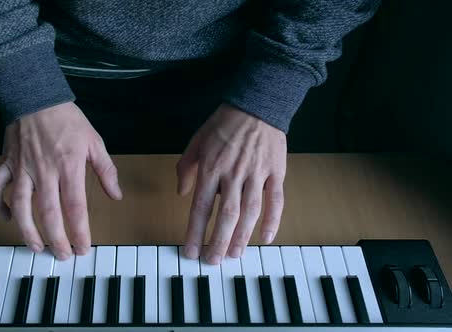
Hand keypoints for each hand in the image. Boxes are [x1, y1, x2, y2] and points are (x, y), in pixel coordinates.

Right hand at [0, 102, 122, 259]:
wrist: (36, 95)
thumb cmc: (67, 119)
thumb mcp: (95, 141)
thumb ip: (106, 170)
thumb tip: (116, 195)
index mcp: (69, 166)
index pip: (75, 207)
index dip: (79, 231)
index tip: (83, 249)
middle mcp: (44, 171)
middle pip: (48, 213)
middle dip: (56, 239)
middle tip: (62, 256)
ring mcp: (22, 168)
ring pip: (20, 206)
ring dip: (26, 230)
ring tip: (36, 247)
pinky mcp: (6, 162)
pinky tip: (6, 218)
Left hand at [177, 103, 286, 263]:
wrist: (256, 103)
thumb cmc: (224, 123)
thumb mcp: (197, 140)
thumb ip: (186, 167)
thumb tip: (181, 193)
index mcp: (211, 168)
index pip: (201, 207)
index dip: (195, 232)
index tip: (190, 251)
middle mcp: (233, 174)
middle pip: (225, 215)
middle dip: (217, 242)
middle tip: (213, 261)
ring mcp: (256, 174)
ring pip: (250, 212)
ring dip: (242, 236)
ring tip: (234, 255)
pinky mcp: (275, 172)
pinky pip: (276, 200)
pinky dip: (273, 221)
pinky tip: (266, 238)